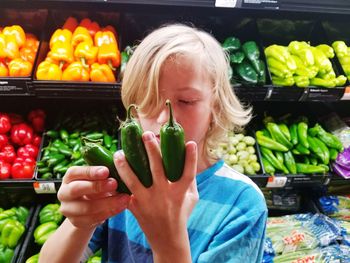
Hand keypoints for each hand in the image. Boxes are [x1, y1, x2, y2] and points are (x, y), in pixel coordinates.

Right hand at [57, 166, 129, 229]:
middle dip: (97, 186)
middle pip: (77, 189)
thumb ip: (104, 173)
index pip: (75, 172)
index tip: (106, 171)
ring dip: (108, 202)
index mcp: (69, 178)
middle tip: (115, 183)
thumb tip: (121, 162)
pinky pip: (93, 219)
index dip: (90, 171)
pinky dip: (109, 212)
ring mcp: (68, 209)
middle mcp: (64, 193)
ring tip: (124, 198)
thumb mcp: (97, 178)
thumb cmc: (96, 186)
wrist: (88, 209)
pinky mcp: (76, 222)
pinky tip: (121, 207)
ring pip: (86, 207)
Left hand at [114, 131, 197, 259]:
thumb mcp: (191, 198)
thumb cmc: (181, 213)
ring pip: (134, 179)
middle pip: (158, 169)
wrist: (166, 238)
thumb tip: (188, 157)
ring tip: (120, 152)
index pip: (188, 173)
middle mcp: (164, 195)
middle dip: (152, 150)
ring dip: (126, 164)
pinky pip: (125, 190)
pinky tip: (112, 169)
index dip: (190, 158)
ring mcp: (148, 201)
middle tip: (146, 134)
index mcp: (180, 193)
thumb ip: (190, 179)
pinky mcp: (135, 206)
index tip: (190, 143)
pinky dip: (118, 179)